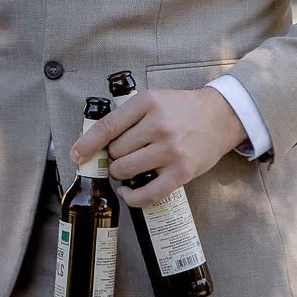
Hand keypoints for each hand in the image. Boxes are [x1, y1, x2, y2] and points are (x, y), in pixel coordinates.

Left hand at [69, 86, 245, 208]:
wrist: (220, 117)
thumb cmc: (182, 109)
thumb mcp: (153, 100)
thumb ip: (128, 116)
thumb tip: (96, 139)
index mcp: (147, 103)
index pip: (107, 127)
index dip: (87, 144)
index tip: (76, 154)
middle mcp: (158, 125)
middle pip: (115, 151)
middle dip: (112, 156)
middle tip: (121, 155)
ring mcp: (170, 150)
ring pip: (126, 170)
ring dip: (120, 173)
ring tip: (127, 168)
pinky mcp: (182, 171)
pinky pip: (148, 193)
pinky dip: (132, 197)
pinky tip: (127, 192)